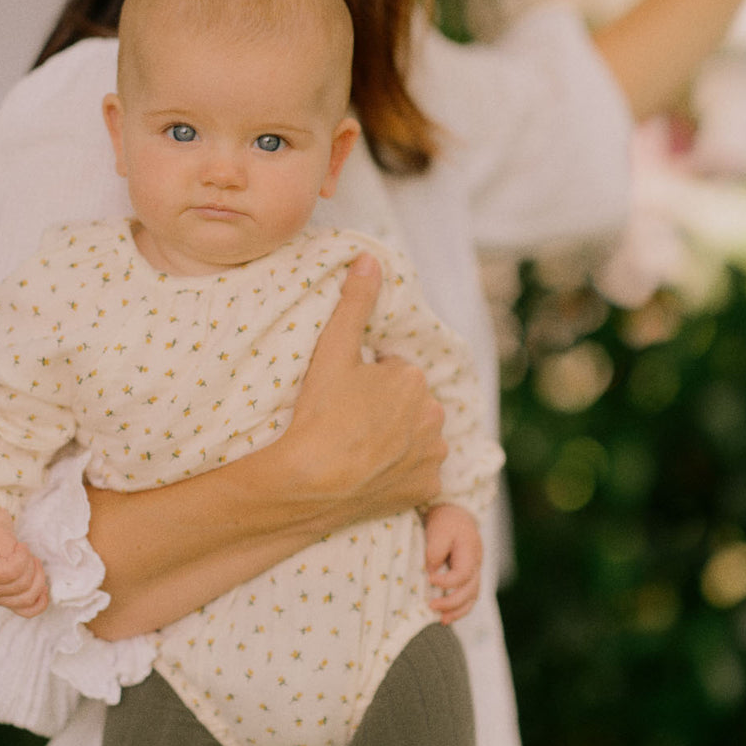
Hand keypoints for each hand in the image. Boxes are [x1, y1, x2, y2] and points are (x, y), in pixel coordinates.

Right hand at [0, 506, 48, 616]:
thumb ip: (11, 552)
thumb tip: (25, 565)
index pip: (11, 572)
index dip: (24, 557)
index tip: (21, 545)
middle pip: (22, 585)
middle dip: (32, 565)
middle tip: (28, 553)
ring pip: (27, 599)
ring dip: (38, 579)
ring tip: (35, 564)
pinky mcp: (7, 602)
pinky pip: (26, 611)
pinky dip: (40, 603)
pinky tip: (44, 589)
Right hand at [283, 253, 447, 525]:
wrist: (310, 482)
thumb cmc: (319, 413)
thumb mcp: (332, 351)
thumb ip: (354, 303)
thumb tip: (370, 258)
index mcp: (413, 378)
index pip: (392, 374)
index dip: (366, 383)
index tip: (343, 398)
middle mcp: (434, 414)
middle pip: (408, 406)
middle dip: (387, 410)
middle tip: (348, 423)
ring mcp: (433, 454)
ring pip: (417, 438)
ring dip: (397, 440)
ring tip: (358, 449)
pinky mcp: (428, 487)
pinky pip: (418, 473)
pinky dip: (401, 472)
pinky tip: (372, 473)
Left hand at [423, 503, 481, 624]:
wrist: (455, 513)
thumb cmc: (446, 520)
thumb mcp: (438, 529)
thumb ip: (435, 551)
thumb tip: (431, 573)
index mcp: (470, 553)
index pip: (463, 574)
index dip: (447, 581)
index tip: (430, 579)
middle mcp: (476, 564)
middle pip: (471, 590)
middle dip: (452, 602)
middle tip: (431, 606)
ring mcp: (475, 571)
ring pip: (473, 597)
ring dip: (458, 610)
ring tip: (442, 620)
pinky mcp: (468, 576)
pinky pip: (468, 596)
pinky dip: (459, 607)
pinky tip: (446, 615)